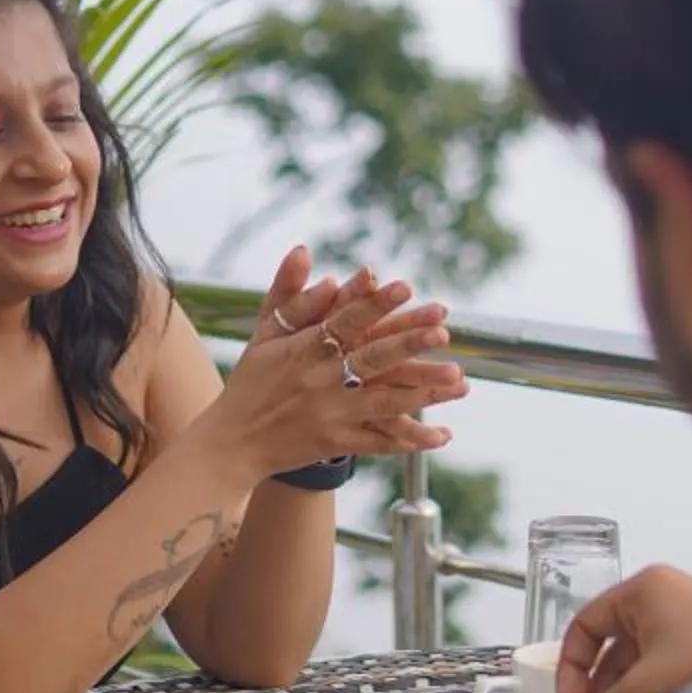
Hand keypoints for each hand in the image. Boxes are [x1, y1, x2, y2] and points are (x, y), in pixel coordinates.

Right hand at [211, 248, 468, 484]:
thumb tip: (304, 249)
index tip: (404, 287)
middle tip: (443, 329)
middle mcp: (319, 379)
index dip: (375, 303)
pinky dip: (411, 438)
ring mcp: (331, 414)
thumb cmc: (252, 380)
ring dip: (424, 390)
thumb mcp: (264, 331)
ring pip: (384, 400)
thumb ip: (287, 291)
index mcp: (302, 348)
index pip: (345, 320)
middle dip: (409, 342)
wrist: (231, 443)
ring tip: (460, 380)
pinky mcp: (336, 442)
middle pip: (371, 358)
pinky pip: (379, 441)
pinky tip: (443, 434)